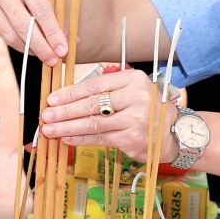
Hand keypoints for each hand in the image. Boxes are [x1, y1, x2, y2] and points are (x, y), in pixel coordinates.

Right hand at [0, 0, 68, 63]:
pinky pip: (4, 35)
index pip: (40, 10)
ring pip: (11, 35)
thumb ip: (56, 9)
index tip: (64, 49)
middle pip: (23, 26)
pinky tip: (32, 47)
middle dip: (42, 47)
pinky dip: (20, 45)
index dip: (53, 32)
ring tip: (45, 56)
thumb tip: (66, 42)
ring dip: (30, 50)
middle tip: (54, 60)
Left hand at [41, 67, 172, 159]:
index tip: (52, 99)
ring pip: (93, 123)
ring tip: (50, 129)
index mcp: (133, 79)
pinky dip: (80, 139)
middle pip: (91, 104)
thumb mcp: (133, 90)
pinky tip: (67, 139)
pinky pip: (100, 138)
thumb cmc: (147, 108)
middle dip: (65, 111)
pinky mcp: (132, 139)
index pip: (94, 85)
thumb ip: (107, 89)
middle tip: (46, 115)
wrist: (174, 132)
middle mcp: (136, 97)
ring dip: (68, 127)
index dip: (70, 93)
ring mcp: (135, 119)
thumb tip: (68, 96)